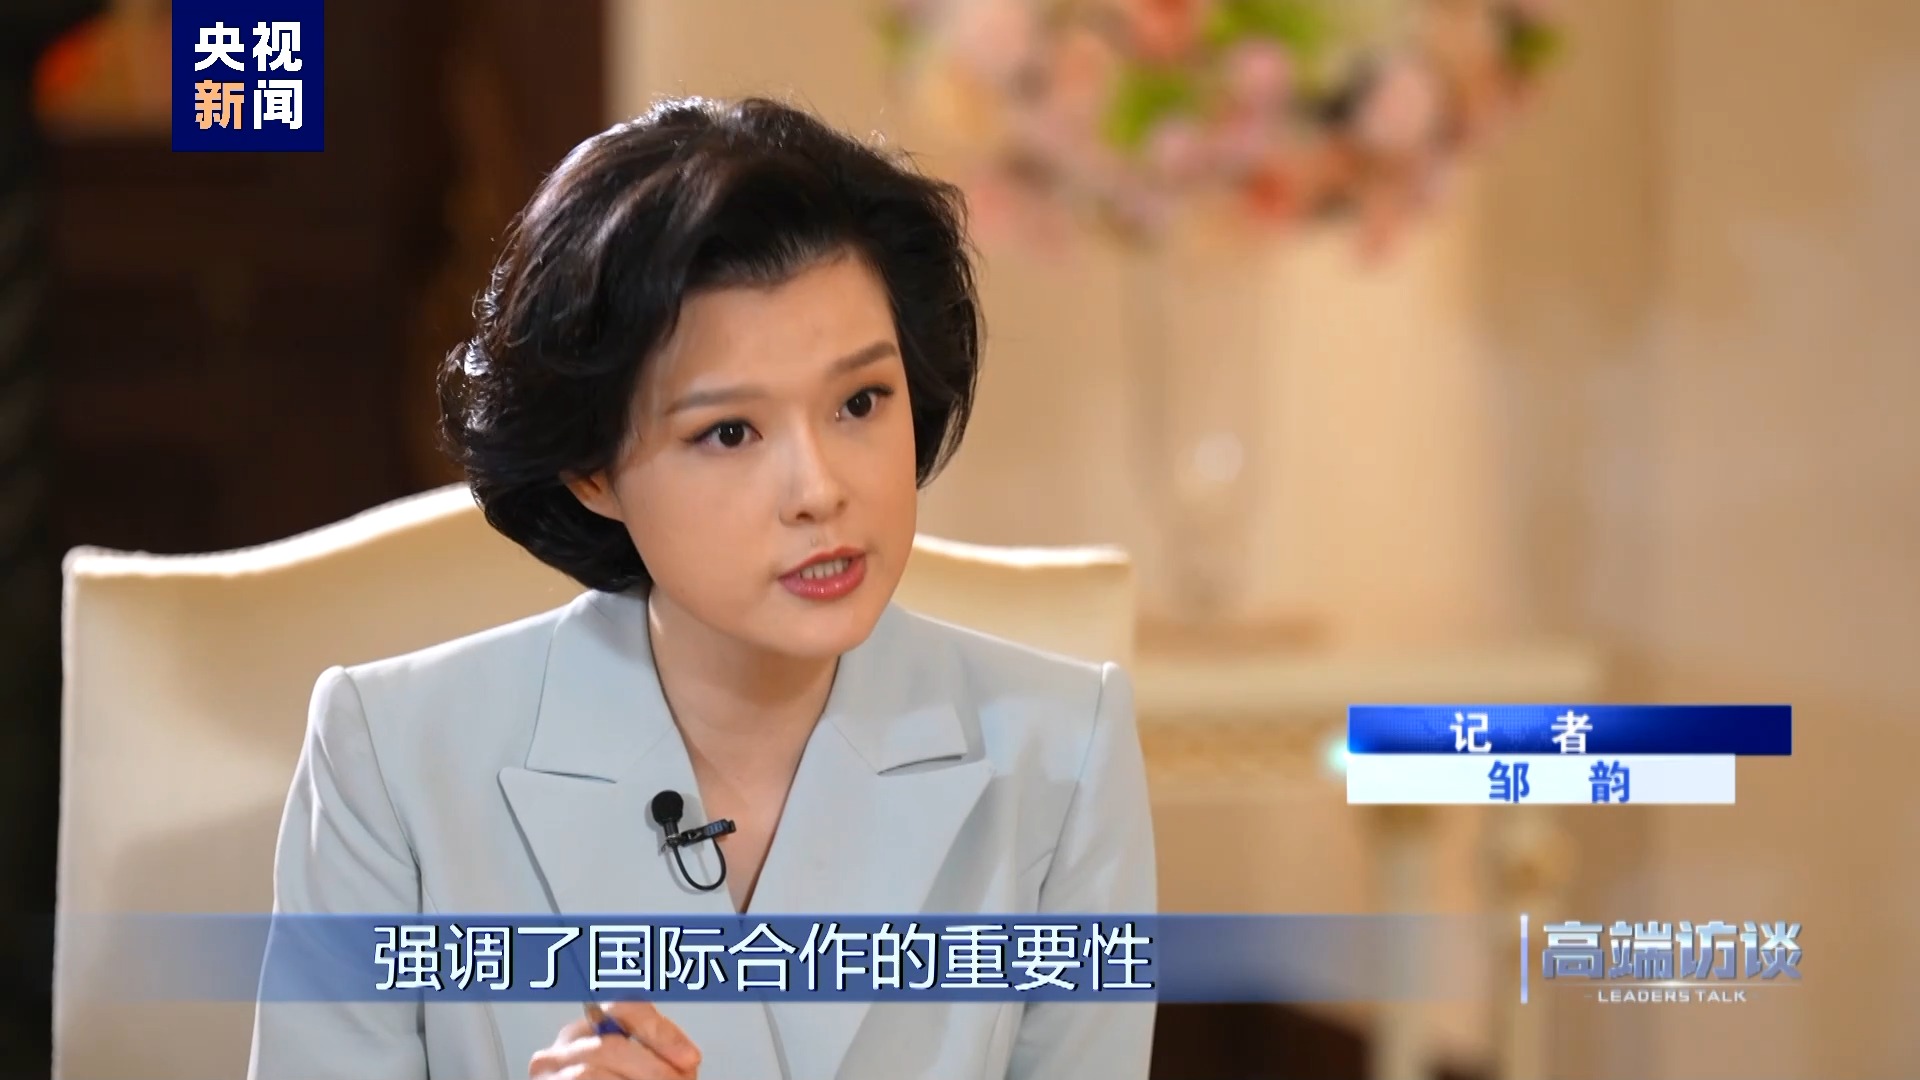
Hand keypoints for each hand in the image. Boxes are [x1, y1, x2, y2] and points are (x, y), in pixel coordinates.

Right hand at [528, 1001, 701, 1078]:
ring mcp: (551, 1069)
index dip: (662, 1034)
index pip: (626, 1007)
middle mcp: (569, 1042)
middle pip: (611, 1045)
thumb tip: (686, 1060)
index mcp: (597, 1025)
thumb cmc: (622, 1077)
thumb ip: (663, 1058)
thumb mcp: (645, 1067)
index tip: (690, 1058)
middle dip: (652, 1069)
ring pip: (590, 1072)